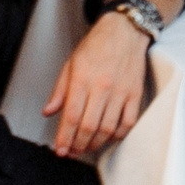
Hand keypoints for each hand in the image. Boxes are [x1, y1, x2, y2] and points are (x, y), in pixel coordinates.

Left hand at [43, 12, 151, 157]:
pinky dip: (118, 136)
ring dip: (96, 144)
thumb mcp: (70, 63)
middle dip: (78, 145)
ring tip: (86, 148)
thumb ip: (60, 90)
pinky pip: (128, 123)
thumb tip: (49, 112)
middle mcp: (102, 87)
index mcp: (82, 79)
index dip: (64, 137)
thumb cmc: (96, 46)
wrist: (124, 31)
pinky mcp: (135, 94)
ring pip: (108, 128)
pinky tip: (108, 138)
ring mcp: (120, 92)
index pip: (71, 116)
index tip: (60, 149)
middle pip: (89, 126)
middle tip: (72, 152)